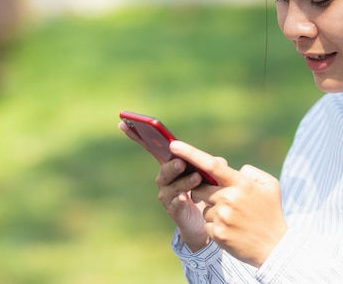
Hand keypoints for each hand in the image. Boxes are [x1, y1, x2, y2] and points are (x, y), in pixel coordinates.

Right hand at [119, 121, 210, 250]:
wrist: (204, 219)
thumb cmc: (205, 189)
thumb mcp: (210, 172)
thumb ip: (213, 164)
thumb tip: (218, 162)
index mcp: (170, 164)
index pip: (152, 148)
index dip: (138, 137)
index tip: (124, 123)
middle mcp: (164, 179)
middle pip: (165, 169)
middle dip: (173, 165)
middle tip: (181, 162)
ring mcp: (167, 195)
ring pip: (173, 186)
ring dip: (184, 181)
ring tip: (196, 178)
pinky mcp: (175, 211)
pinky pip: (175, 205)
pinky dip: (180, 201)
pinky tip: (185, 198)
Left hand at [170, 140, 287, 267]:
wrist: (274, 247)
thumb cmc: (271, 212)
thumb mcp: (270, 185)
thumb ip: (250, 172)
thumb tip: (234, 170)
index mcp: (241, 184)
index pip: (211, 165)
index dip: (190, 153)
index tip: (174, 145)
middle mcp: (228, 199)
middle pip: (200, 188)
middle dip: (204, 190)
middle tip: (223, 199)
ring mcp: (222, 217)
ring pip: (204, 208)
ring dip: (214, 211)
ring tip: (234, 219)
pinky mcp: (217, 233)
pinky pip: (206, 224)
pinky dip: (216, 226)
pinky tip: (231, 230)